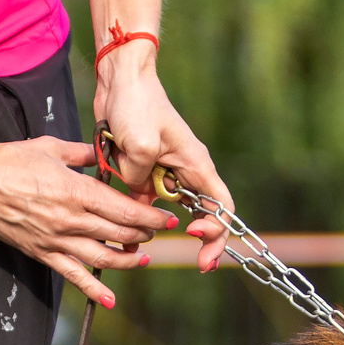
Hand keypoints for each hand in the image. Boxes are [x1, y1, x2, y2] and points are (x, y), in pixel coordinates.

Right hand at [0, 135, 175, 307]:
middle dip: (145, 236)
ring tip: (142, 258)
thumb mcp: (50, 148)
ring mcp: (57, 240)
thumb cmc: (9, 161)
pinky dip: (94, 290)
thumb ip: (82, 153)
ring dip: (128, 261)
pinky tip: (110, 300)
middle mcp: (71, 220)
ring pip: (103, 258)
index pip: (124, 210)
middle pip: (120, 234)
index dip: (150, 217)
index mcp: (77, 191)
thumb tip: (101, 154)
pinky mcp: (42, 253)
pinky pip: (73, 276)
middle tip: (158, 234)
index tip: (167, 219)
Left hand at [95, 48, 232, 273]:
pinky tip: (124, 235)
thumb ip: (140, 177)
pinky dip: (136, 217)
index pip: (222, 205)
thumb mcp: (139, 145)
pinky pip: (144, 200)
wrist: (121, 79)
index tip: (197, 241)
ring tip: (142, 253)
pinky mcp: (143, 168)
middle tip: (201, 265)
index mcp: (196, 164)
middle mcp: (185, 170)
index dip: (218, 230)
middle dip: (205, 241)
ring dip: (158, 233)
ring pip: (169, 211)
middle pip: (204, 212)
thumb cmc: (137, 104)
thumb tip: (136, 192)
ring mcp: (165, 170)